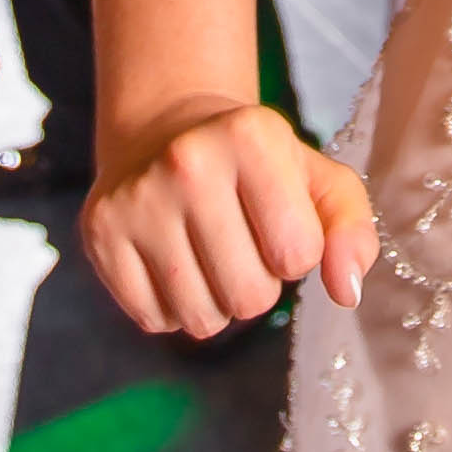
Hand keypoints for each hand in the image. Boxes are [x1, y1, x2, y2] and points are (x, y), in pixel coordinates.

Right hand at [84, 97, 374, 338]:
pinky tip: (172, 259)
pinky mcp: (100, 231)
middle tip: (241, 242)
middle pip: (249, 297)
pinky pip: (155, 319)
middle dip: (257, 284)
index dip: (297, 251)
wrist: (167, 131)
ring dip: (216, 301)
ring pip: (201, 318)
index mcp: (251, 135)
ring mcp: (136, 197)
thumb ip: (352, 231)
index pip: (299, 255)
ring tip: (208, 253)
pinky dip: (172, 306)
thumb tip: (347, 291)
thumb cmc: (258, 167)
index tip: (277, 220)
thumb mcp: (319, 180)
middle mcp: (186, 161)